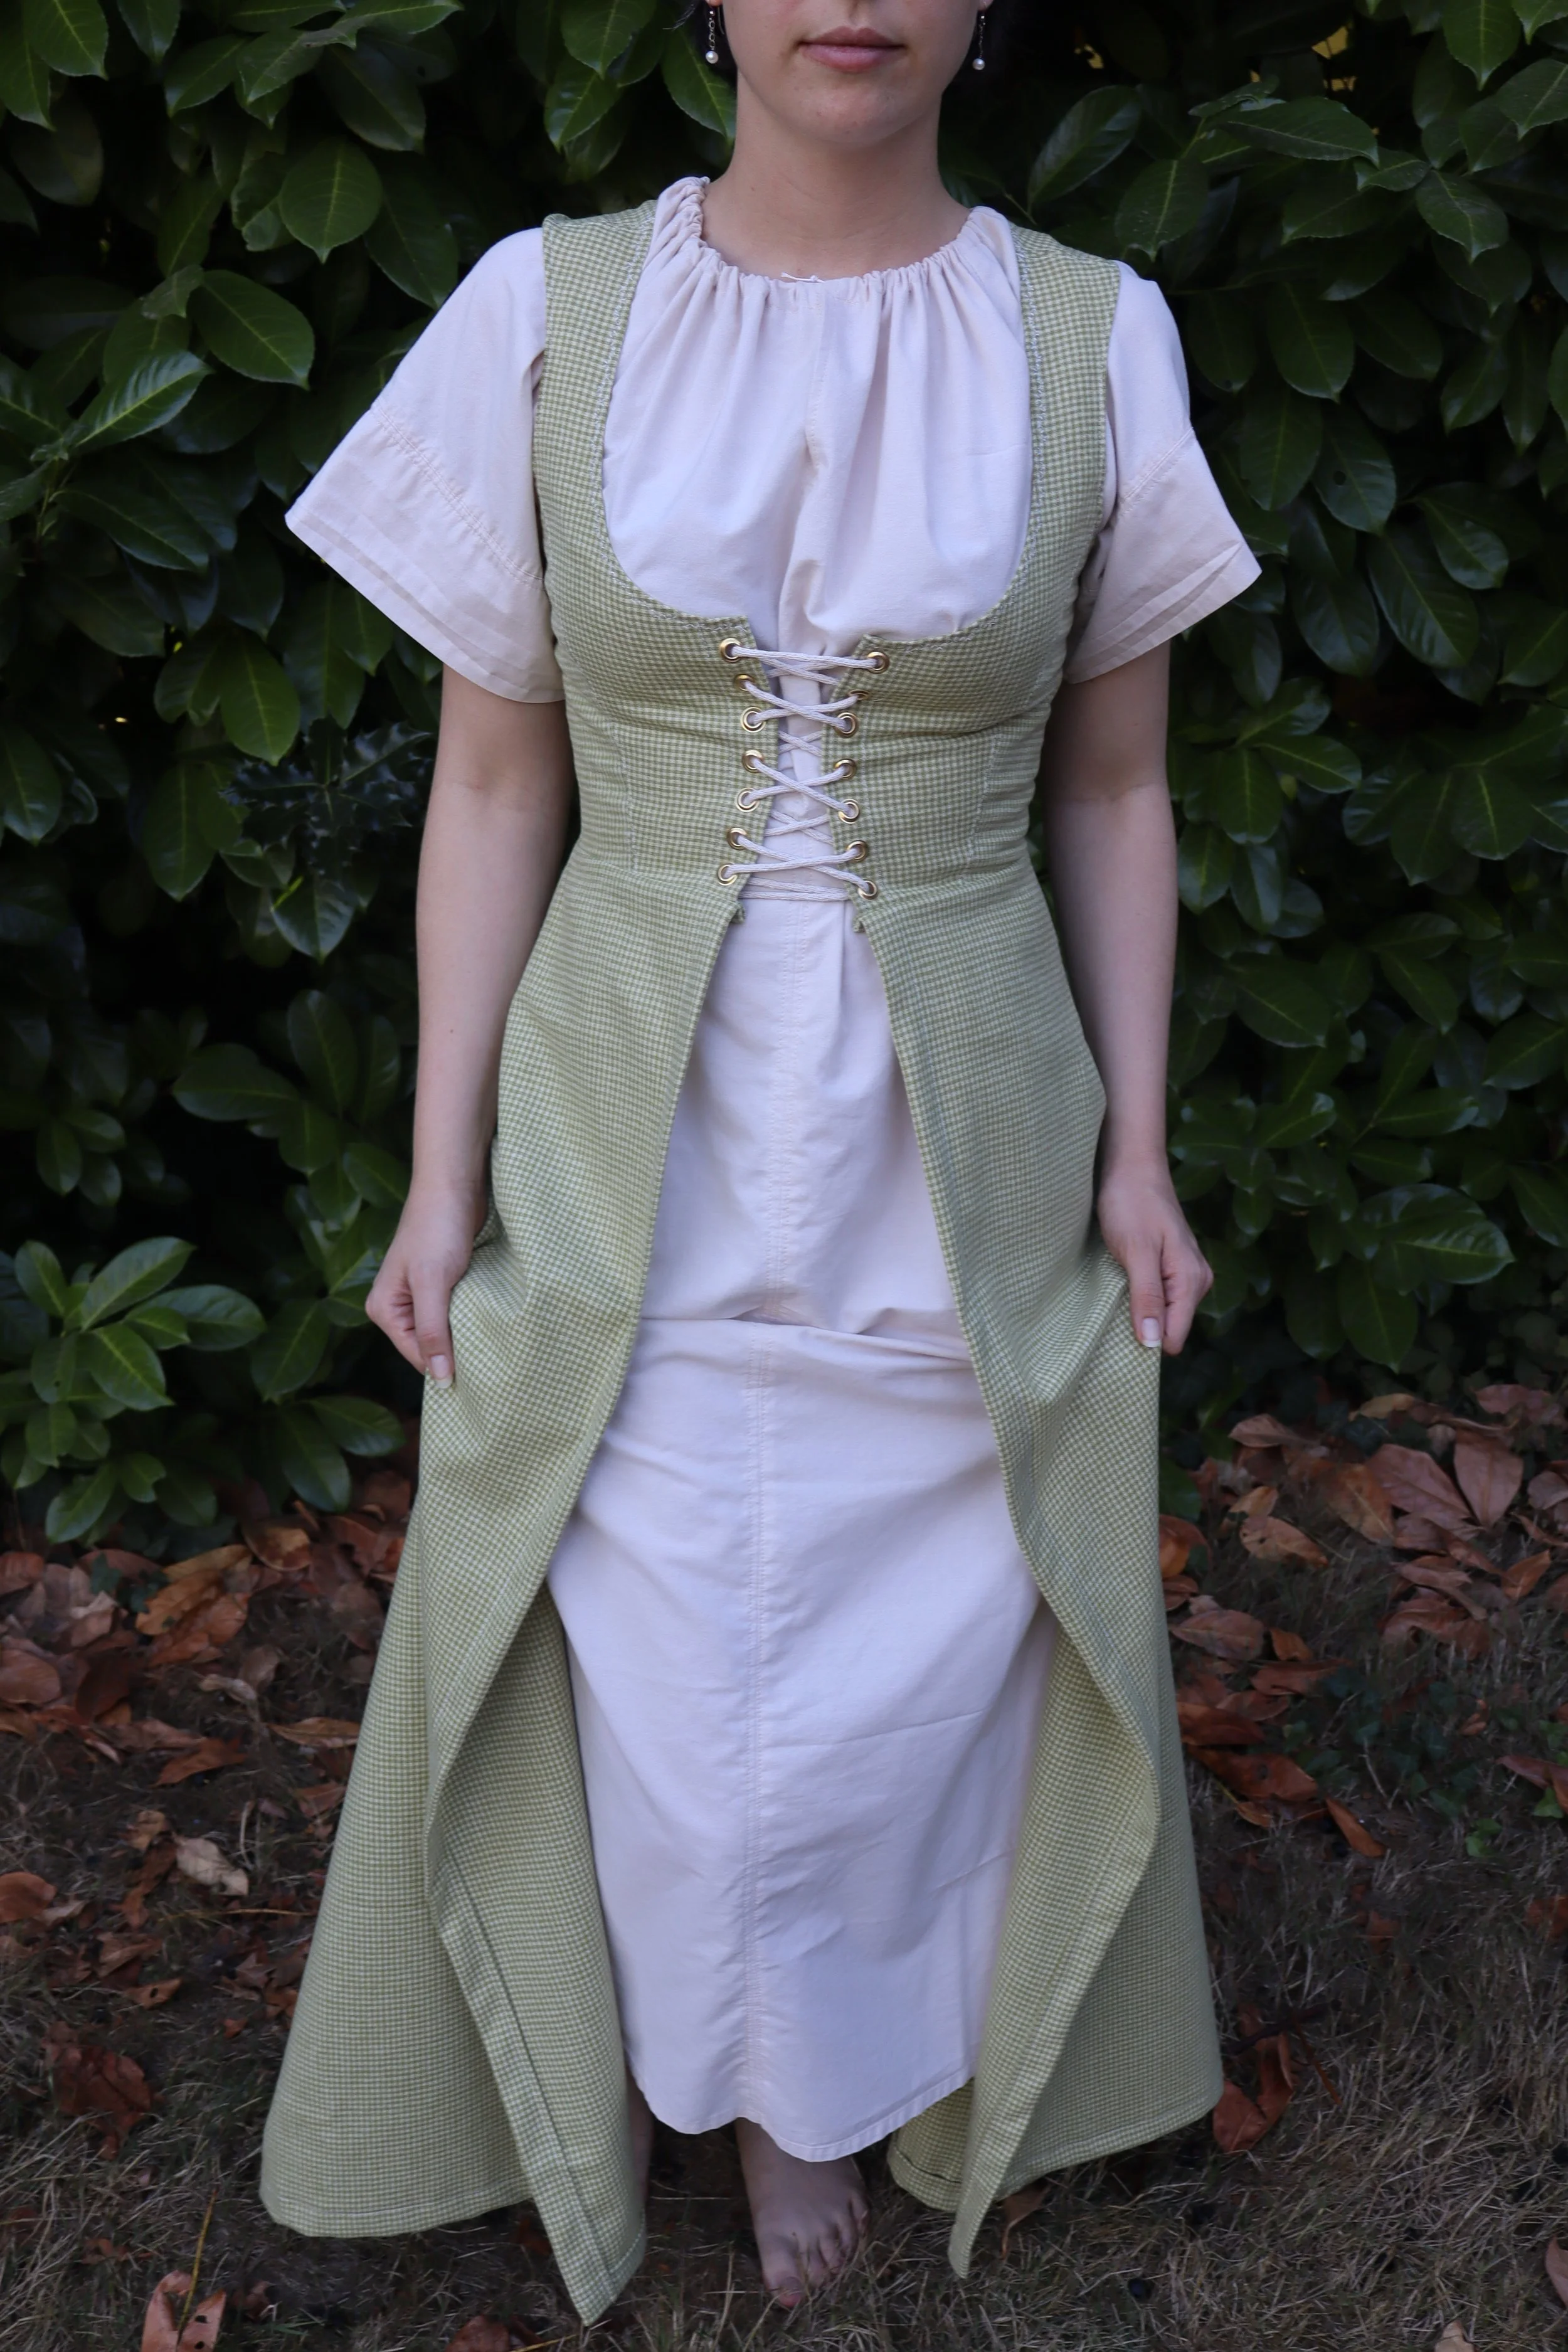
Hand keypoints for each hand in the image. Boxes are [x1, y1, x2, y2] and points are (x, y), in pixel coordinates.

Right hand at [366, 1180, 488, 1386]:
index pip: (417, 1356)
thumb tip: (440, 1381)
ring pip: (445, 1330)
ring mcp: (420, 1295)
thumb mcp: (433, 1283)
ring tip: (494, 1345)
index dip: (446, 1367)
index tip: (481, 1379)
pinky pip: (455, 1313)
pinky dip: (471, 1317)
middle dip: (456, 1352)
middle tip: (492, 1364)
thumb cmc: (437, 1228)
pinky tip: (490, 1322)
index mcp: (384, 1309)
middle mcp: (398, 1306)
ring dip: (466, 1335)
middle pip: (430, 1346)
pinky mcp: (442, 1283)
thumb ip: (432, 1331)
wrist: (453, 1184)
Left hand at [1096, 1158, 1211, 1355]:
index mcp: (1192, 1280)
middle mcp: (1197, 1280)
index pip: (1174, 1336)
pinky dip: (1140, 1296)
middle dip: (1143, 1324)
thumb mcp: (1136, 1252)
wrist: (1132, 1167)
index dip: (1146, 1340)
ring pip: (1164, 1313)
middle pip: (1170, 1327)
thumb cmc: (1132, 1204)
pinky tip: (1123, 1283)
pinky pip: (1160, 1297)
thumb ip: (1147, 1297)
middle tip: (1112, 1306)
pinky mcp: (1172, 1266)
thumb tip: (1153, 1344)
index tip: (1116, 1335)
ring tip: (1116, 1290)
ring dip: (1139, 1309)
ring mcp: (1186, 1273)